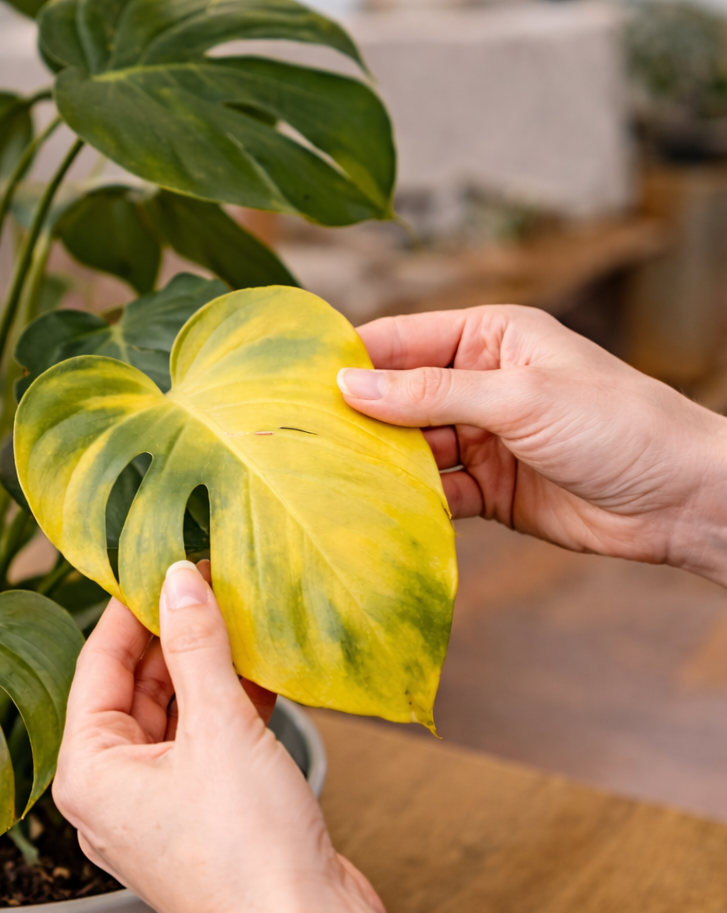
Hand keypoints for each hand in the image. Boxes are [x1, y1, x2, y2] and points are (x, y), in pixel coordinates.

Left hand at [54, 560, 481, 912]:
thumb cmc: (249, 853)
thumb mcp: (220, 728)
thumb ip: (197, 646)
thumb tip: (178, 580)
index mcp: (90, 773)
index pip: (98, 665)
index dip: (130, 610)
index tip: (157, 563)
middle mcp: (115, 792)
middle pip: (135, 689)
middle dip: (172, 634)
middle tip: (205, 581)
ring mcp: (160, 807)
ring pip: (175, 715)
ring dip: (206, 668)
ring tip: (236, 613)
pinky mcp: (204, 816)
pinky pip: (206, 742)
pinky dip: (228, 705)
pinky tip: (260, 669)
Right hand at [338, 306, 726, 584]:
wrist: (680, 500)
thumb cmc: (617, 425)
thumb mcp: (519, 397)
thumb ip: (430, 393)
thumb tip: (349, 386)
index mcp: (489, 337)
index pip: (401, 339)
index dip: (351, 358)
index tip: (295, 380)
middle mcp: (479, 383)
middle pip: (397, 397)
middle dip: (357, 419)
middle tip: (300, 439)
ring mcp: (482, 437)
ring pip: (410, 448)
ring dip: (379, 464)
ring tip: (329, 479)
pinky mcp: (488, 488)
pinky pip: (434, 491)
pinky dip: (410, 501)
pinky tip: (378, 511)